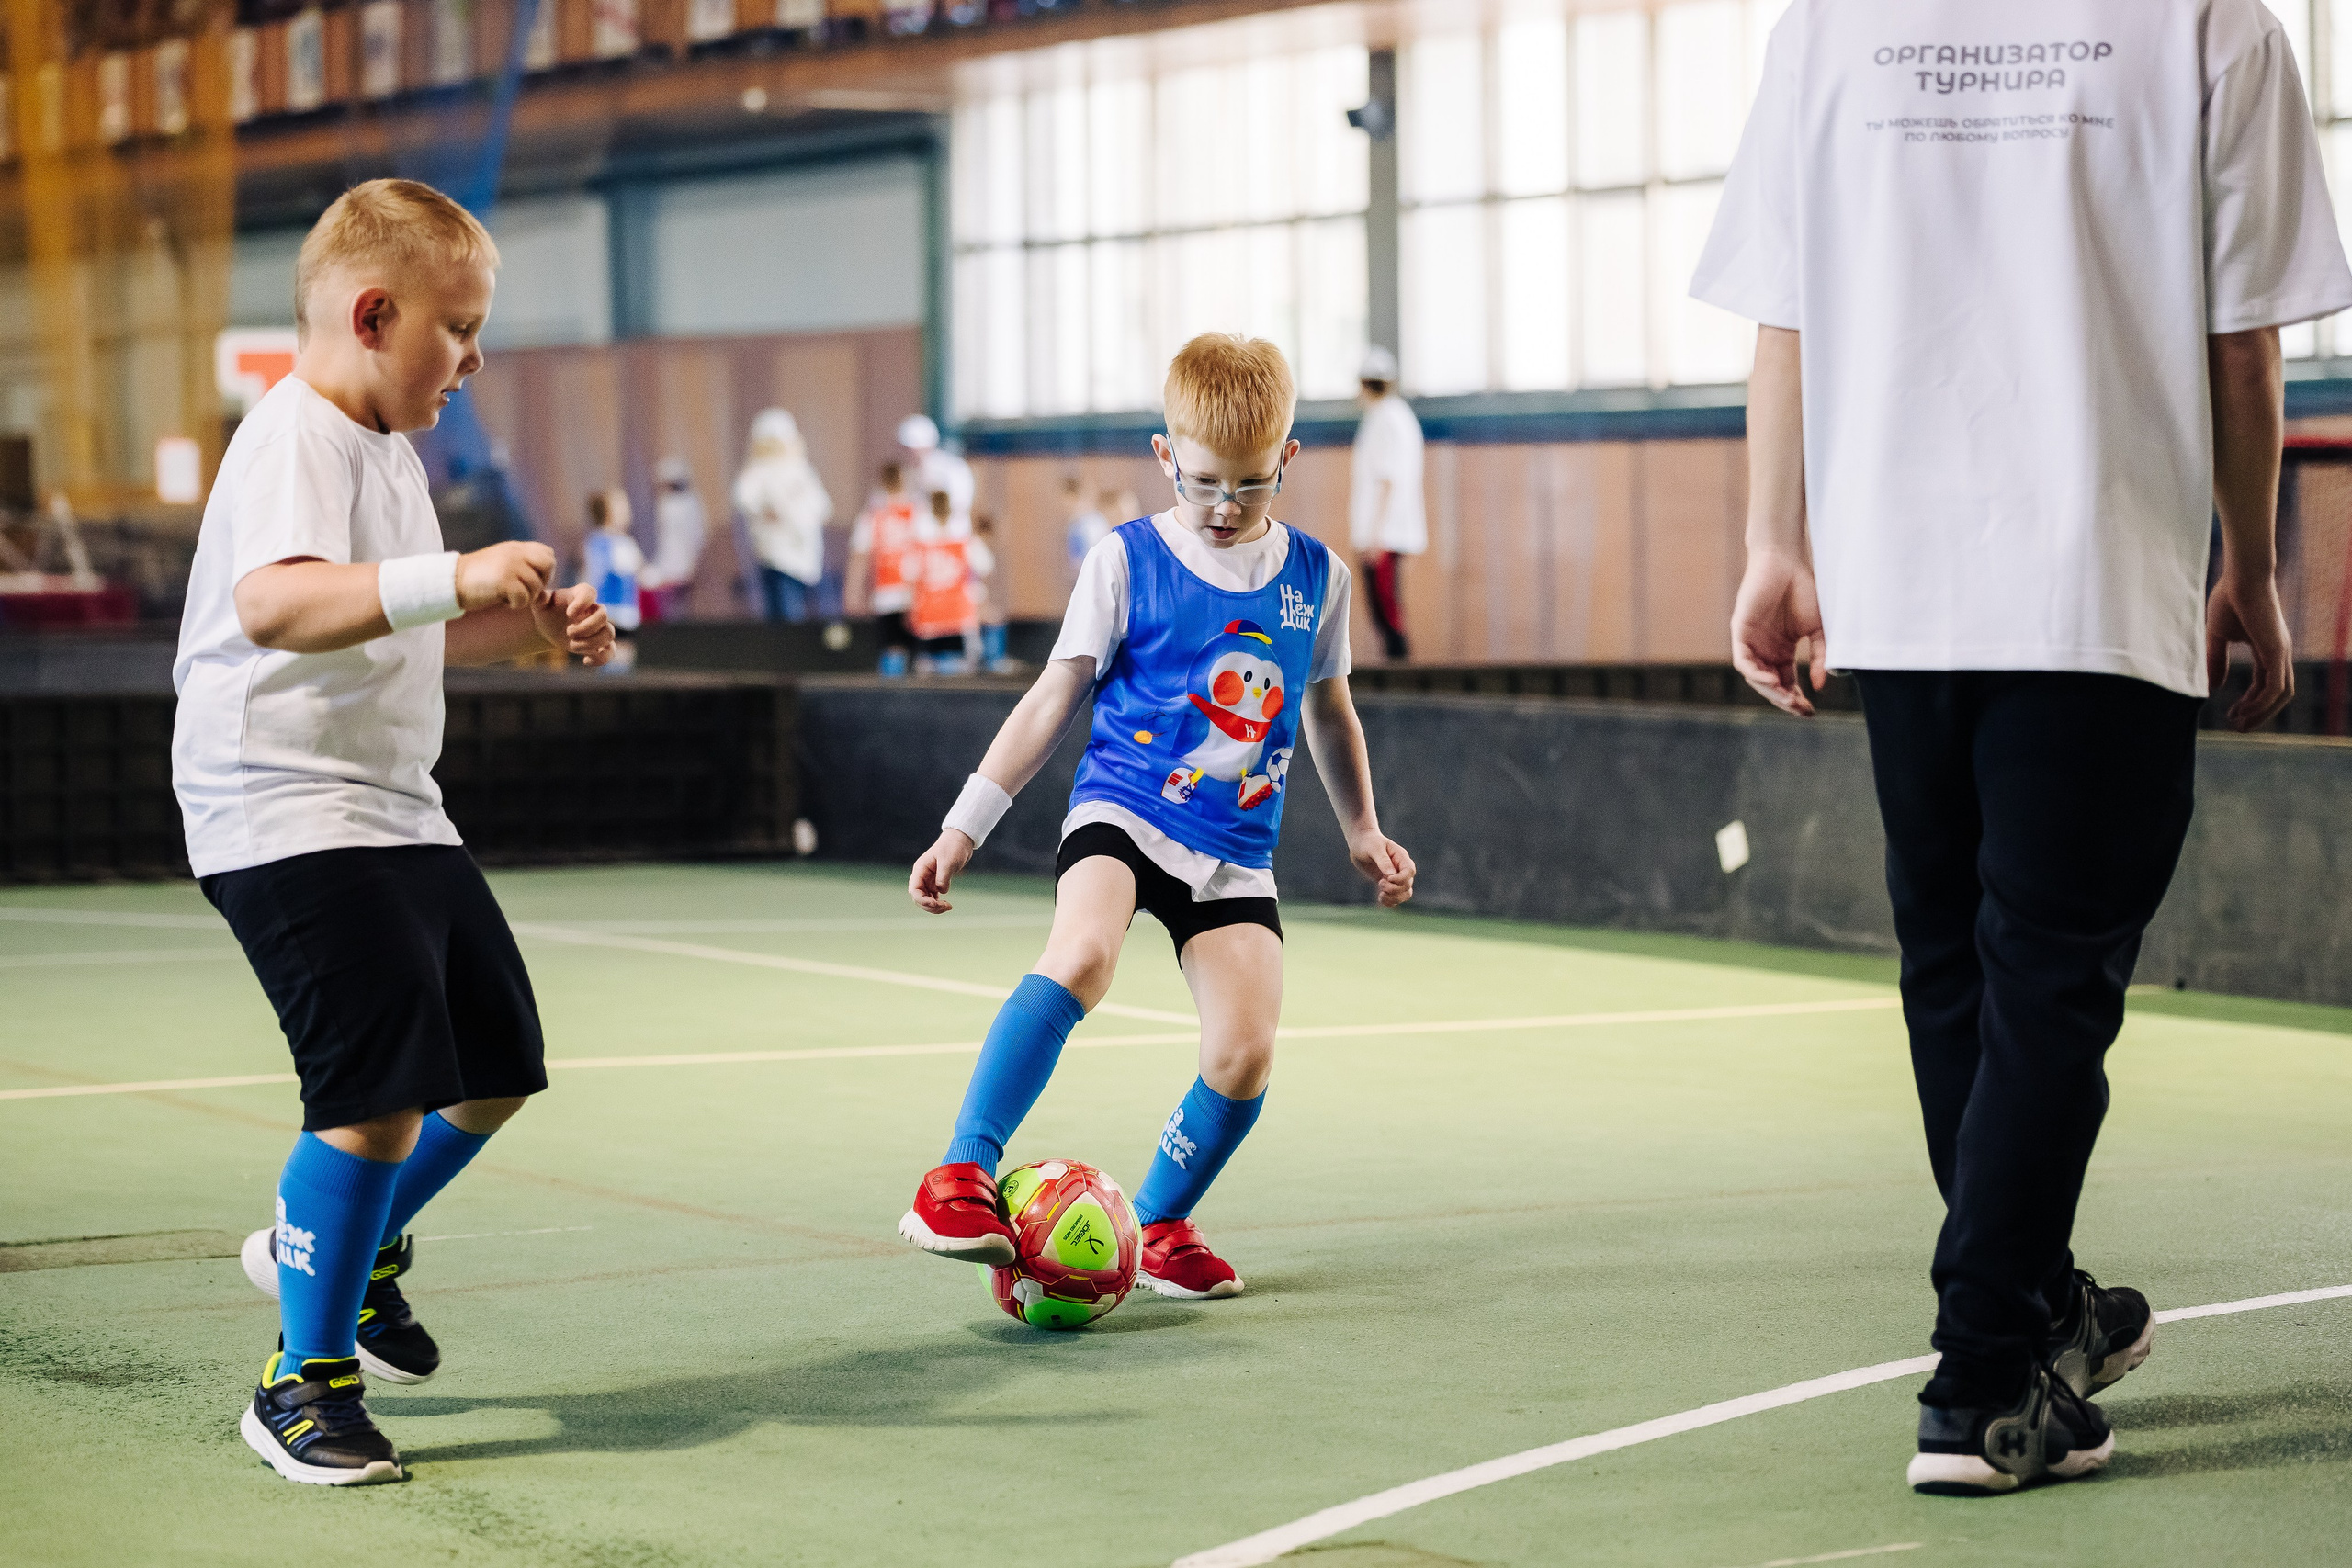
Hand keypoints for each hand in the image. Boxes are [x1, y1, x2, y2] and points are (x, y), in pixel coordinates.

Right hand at [456, 541, 556, 611]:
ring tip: (505, 594)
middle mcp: (515, 553)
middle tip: (523, 589)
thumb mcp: (502, 564)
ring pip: (536, 587)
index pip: (548, 554)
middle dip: (541, 582)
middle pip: (548, 566)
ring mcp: (510, 566)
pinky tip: (501, 600)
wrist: (450, 581)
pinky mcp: (504, 581)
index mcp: (516, 547)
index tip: (529, 579)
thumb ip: (523, 568)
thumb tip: (545, 591)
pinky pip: (524, 599)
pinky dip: (514, 604)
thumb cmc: (478, 578)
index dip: (544, 570)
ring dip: (524, 597)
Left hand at [533, 582, 615, 666]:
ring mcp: (599, 627)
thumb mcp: (540, 604)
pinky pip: (611, 651)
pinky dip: (602, 659)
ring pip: (609, 633)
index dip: (583, 603)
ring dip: (592, 643)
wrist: (550, 626)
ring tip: (572, 646)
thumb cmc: (547, 610)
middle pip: (603, 615)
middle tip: (568, 632)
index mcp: (581, 595)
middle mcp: (594, 610)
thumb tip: (541, 595)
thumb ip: (540, 599)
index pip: (589, 592)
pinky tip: (585, 661)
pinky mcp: (600, 644)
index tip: (569, 614)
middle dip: (586, 627)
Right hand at [909, 830, 974, 912]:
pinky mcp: (936, 882)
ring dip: (935, 907)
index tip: (936, 904)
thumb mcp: (948, 862)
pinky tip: (947, 904)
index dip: (923, 900)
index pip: (914, 890)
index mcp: (920, 869)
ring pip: (925, 899)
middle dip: (930, 906)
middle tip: (947, 907)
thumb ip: (942, 878)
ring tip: (949, 907)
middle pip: (919, 898)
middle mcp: (922, 876)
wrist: (960, 840)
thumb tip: (941, 892)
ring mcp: (928, 880)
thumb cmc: (953, 847)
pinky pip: (933, 897)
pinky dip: (938, 903)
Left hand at [1350, 831, 1415, 906]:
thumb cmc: (1368, 843)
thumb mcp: (1374, 848)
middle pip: (1407, 885)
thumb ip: (1383, 860)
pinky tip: (1380, 898)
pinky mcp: (1388, 884)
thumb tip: (1391, 875)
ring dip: (1394, 898)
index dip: (1401, 878)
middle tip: (1380, 883)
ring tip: (1381, 895)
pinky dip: (1390, 902)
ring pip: (1405, 894)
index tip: (1388, 878)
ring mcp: (1396, 878)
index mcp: (1401, 857)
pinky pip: (1395, 898)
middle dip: (1394, 889)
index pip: (1410, 871)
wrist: (1360, 844)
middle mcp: (1401, 869)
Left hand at [1730, 548, 1827, 716]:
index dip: (1796, 700)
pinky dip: (1755, 673)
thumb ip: (1819, 655)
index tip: (1810, 711)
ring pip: (1755, 677)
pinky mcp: (1740, 631)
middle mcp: (1764, 650)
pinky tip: (1772, 681)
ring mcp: (1751, 642)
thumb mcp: (1818, 629)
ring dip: (1771, 691)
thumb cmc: (1803, 591)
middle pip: (1770, 686)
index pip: (1786, 684)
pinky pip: (1743, 660)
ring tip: (1788, 699)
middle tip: (1801, 710)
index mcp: (1781, 652)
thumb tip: (1821, 685)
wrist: (1786, 562)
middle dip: (1785, 701)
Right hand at [2207, 562, 2293, 730]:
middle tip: (2237, 727)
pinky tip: (2242, 709)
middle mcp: (2280, 653)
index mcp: (2268, 648)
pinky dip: (2261, 702)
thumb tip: (2214, 687)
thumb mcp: (2217, 636)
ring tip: (2239, 724)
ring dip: (2262, 713)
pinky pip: (2274, 687)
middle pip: (2278, 694)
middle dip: (2259, 714)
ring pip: (2281, 695)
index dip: (2250, 702)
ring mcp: (2281, 652)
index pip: (2266, 683)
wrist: (2242, 576)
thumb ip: (2216, 660)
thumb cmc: (2229, 598)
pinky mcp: (2276, 651)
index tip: (2231, 714)